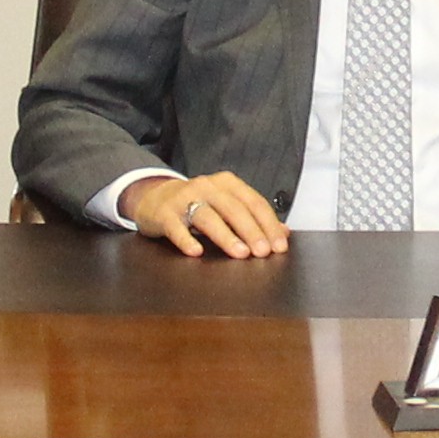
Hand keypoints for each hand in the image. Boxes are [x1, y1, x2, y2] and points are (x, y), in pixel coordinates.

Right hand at [123, 172, 289, 257]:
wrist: (154, 197)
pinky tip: (196, 252)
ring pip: (208, 216)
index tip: (279, 245)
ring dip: (226, 236)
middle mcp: (206, 187)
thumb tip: (284, 233)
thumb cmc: (197, 204)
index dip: (268, 224)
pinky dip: (186, 239)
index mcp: (226, 183)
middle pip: (233, 209)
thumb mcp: (226, 205)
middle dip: (251, 231)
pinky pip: (176, 227)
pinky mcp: (164, 214)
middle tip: (263, 252)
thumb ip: (254, 217)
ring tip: (240, 253)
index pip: (253, 202)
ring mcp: (184, 198)